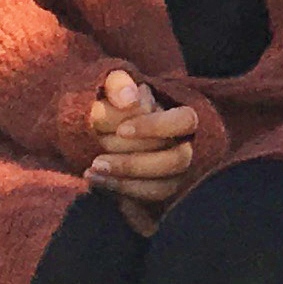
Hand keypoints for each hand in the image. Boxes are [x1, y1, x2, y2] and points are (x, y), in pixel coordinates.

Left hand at [85, 68, 202, 229]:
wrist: (111, 124)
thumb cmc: (117, 101)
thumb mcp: (115, 84)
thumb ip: (118, 84)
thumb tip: (129, 100)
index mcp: (186, 116)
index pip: (184, 121)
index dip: (156, 127)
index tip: (122, 130)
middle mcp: (190, 146)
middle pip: (176, 160)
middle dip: (135, 163)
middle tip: (97, 159)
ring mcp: (180, 173)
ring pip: (163, 186)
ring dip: (125, 181)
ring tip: (92, 171)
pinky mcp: (163, 190)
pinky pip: (149, 199)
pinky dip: (121, 192)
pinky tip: (95, 181)